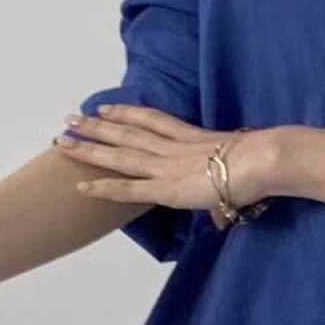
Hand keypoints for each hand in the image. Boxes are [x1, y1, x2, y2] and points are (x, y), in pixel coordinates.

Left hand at [53, 107, 276, 230]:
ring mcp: (166, 166)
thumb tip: (225, 217)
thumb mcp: (241, 168)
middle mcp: (172, 147)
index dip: (126, 112)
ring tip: (63, 141)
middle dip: (97, 126)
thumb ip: (226, 194)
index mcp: (191, 137)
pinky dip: (103, 187)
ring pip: (119, 154)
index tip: (105, 107)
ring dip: (90, 148)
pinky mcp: (165, 188)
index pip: (152, 120)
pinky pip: (127, 189)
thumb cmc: (261, 161)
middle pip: (127, 132)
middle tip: (70, 118)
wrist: (261, 161)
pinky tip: (81, 186)